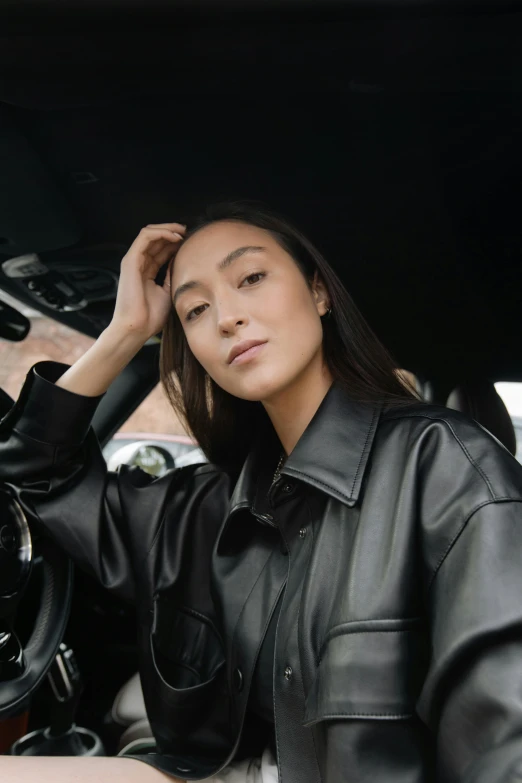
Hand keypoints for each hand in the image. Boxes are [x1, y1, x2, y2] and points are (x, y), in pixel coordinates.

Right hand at [110, 223, 185, 339]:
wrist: (137, 328)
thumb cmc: (151, 316)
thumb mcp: (168, 291)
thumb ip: (172, 275)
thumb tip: (182, 261)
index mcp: (146, 271)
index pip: (161, 250)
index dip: (175, 243)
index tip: (192, 241)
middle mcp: (139, 263)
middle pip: (155, 239)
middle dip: (173, 232)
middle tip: (189, 231)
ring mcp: (133, 261)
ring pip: (149, 233)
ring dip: (167, 229)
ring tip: (183, 230)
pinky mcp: (130, 260)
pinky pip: (145, 237)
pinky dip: (161, 233)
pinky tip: (175, 237)